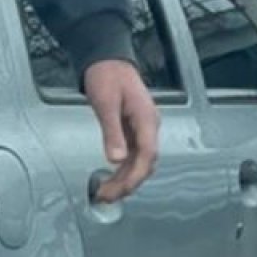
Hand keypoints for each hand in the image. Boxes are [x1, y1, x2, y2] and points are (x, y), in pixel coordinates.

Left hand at [83, 60, 159, 202]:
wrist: (109, 59)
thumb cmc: (107, 77)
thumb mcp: (106, 103)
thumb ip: (112, 133)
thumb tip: (116, 160)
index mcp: (147, 119)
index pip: (147, 156)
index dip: (134, 177)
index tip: (117, 191)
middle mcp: (150, 125)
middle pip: (146, 163)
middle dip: (128, 183)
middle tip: (107, 197)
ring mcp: (144, 127)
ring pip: (141, 161)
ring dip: (126, 179)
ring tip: (107, 192)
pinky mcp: (136, 128)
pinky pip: (135, 154)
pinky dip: (125, 169)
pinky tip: (113, 176)